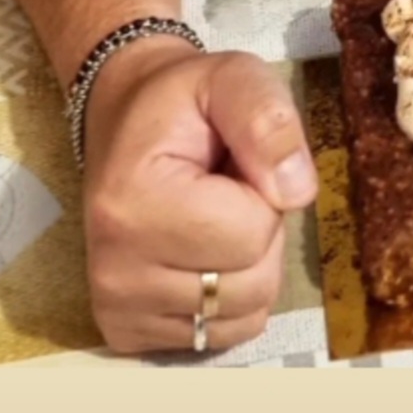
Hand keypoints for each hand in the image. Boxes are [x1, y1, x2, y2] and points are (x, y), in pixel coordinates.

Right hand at [81, 36, 317, 353]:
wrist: (125, 118)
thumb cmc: (182, 100)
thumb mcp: (233, 77)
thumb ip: (268, 121)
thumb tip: (297, 192)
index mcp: (133, 204)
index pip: (252, 233)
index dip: (264, 191)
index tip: (233, 163)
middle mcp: (115, 272)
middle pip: (253, 283)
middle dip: (259, 230)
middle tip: (225, 189)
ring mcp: (117, 309)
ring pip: (243, 315)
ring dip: (247, 264)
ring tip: (212, 215)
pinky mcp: (126, 334)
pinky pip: (220, 335)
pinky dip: (228, 297)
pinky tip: (198, 250)